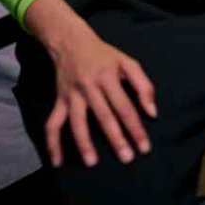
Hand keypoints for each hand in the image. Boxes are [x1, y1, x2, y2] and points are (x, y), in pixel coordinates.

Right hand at [45, 29, 156, 168]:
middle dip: (115, 138)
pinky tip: (57, 161)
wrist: (70, 41)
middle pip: (103, 116)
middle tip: (126, 158)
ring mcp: (72, 94)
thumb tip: (152, 112)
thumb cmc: (104, 54)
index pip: (124, 106)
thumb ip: (143, 85)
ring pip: (77, 121)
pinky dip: (52, 143)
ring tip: (92, 162)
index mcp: (108, 76)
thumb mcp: (127, 62)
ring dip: (83, 142)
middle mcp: (89, 86)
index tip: (144, 147)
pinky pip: (53, 123)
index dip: (135, 127)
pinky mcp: (59, 100)